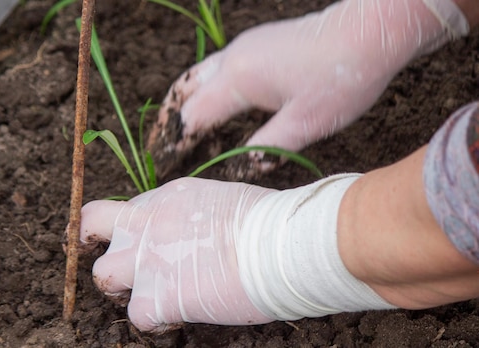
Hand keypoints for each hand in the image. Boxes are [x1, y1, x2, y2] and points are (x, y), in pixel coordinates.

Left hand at [80, 178, 274, 331]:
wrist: (279, 245)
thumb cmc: (268, 224)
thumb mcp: (222, 203)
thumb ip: (193, 218)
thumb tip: (195, 238)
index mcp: (167, 198)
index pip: (128, 211)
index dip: (130, 231)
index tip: (142, 244)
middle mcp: (147, 223)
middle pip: (91, 224)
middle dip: (91, 245)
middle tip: (116, 266)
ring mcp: (147, 259)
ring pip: (103, 276)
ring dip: (122, 290)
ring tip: (153, 297)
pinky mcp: (158, 296)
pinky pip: (137, 316)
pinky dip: (155, 321)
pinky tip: (179, 317)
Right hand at [148, 0, 467, 177]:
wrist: (370, 32)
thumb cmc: (342, 79)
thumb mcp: (305, 125)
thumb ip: (266, 149)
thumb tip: (237, 169)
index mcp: (239, 79)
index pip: (192, 117)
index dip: (175, 144)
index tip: (163, 166)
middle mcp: (232, 59)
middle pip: (183, 91)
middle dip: (167, 122)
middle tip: (157, 149)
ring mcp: (243, 48)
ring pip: (197, 77)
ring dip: (183, 106)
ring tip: (177, 134)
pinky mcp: (255, 46)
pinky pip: (215, 71)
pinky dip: (203, 94)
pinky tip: (213, 113)